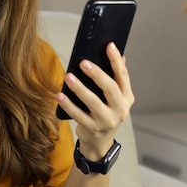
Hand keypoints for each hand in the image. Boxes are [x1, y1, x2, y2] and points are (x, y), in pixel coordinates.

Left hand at [56, 42, 134, 159]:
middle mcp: (120, 109)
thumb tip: (118, 55)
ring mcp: (107, 120)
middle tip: (83, 62)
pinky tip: (59, 95)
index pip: (123, 76)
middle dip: (97, 74)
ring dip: (79, 88)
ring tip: (68, 76)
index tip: (109, 45)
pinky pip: (78, 115)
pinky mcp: (93, 129)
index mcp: (126, 97)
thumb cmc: (105, 112)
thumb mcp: (114, 97)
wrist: (100, 141)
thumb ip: (116, 78)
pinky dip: (68, 104)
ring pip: (93, 102)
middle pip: (110, 88)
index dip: (116, 60)